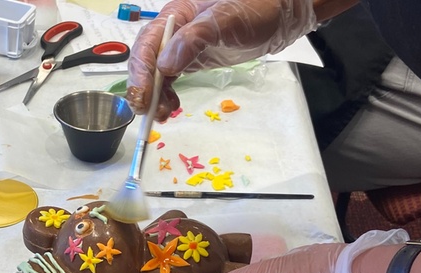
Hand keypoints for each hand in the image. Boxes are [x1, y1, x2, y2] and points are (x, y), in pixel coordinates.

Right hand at [126, 0, 316, 119]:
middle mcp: (173, 31)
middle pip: (146, 61)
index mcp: (176, 15)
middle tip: (148, 111)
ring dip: (154, 95)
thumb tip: (165, 64)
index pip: (147, 44)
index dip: (141, 72)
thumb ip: (194, 39)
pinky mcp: (191, 60)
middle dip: (144, 88)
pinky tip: (171, 106)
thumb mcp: (226, 20)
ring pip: (156, 73)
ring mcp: (181, 47)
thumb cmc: (255, 9)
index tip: (143, 96)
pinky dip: (167, 95)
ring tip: (162, 114)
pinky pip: (170, 79)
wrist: (278, 15)